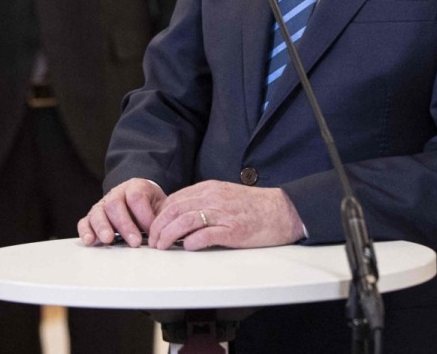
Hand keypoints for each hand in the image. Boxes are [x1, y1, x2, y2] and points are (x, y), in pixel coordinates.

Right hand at [77, 178, 165, 247]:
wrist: (142, 201)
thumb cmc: (152, 206)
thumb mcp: (162, 206)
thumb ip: (163, 216)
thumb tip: (166, 232)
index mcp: (135, 186)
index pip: (136, 196)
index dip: (144, 214)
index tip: (152, 230)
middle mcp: (116, 193)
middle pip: (115, 204)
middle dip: (125, 224)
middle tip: (135, 242)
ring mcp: (103, 205)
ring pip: (98, 212)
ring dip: (103, 227)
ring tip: (108, 240)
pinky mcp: (93, 217)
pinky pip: (85, 221)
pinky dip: (86, 231)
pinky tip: (90, 241)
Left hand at [148, 181, 304, 250]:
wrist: (283, 210)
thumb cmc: (254, 206)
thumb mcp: (225, 195)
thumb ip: (204, 201)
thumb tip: (181, 215)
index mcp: (210, 188)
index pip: (175, 199)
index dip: (160, 215)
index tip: (154, 227)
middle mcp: (214, 198)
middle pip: (175, 210)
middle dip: (159, 227)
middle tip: (153, 241)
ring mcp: (224, 213)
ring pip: (185, 221)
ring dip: (169, 235)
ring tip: (163, 246)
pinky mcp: (234, 230)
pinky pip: (207, 235)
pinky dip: (193, 241)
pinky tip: (187, 247)